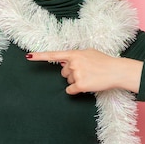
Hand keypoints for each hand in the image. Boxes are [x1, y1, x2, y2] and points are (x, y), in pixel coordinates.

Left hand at [26, 49, 142, 94]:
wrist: (116, 70)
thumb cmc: (104, 61)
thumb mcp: (88, 53)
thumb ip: (75, 56)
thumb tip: (64, 62)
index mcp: (74, 54)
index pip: (54, 55)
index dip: (39, 56)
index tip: (28, 57)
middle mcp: (73, 63)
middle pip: (63, 73)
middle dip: (72, 74)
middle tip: (86, 72)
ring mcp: (77, 74)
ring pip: (68, 81)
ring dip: (76, 81)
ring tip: (90, 77)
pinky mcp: (80, 85)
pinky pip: (71, 90)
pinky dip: (76, 90)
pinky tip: (87, 86)